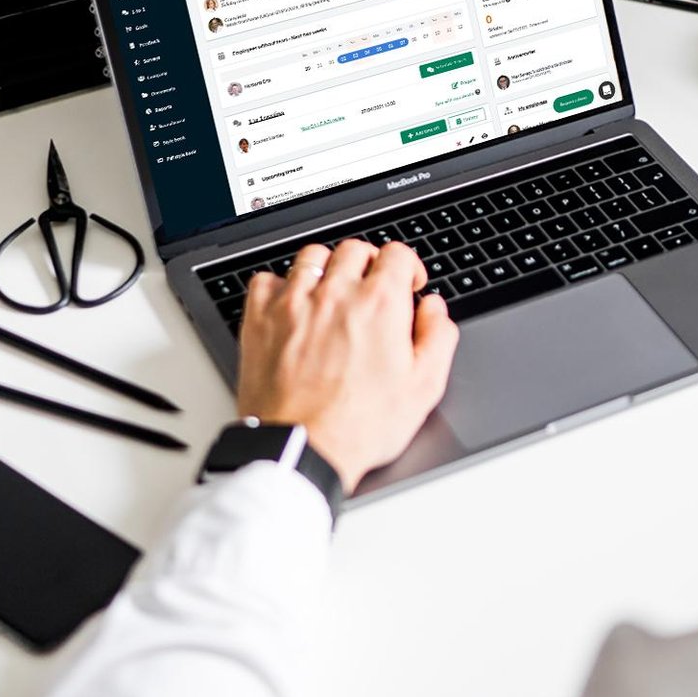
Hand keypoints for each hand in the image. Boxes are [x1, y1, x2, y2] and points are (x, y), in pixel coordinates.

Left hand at [235, 239, 458, 491]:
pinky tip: (291, 305)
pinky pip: (266, 280)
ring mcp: (293, 303)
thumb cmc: (359, 426)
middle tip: (372, 287)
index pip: (397, 253)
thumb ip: (437, 337)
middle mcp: (335, 294)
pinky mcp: (260, 320)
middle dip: (370, 262)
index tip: (406, 284)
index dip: (408, 266)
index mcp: (379, 304)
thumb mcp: (423, 388)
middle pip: (354, 248)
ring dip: (328, 267)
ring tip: (333, 291)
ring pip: (312, 256)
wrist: (301, 448)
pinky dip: (280, 286)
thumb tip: (434, 309)